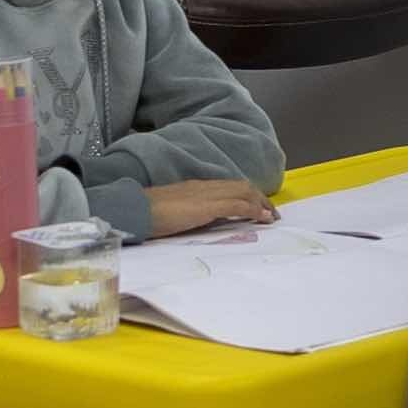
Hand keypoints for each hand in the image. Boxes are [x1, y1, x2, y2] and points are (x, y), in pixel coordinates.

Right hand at [141, 178, 273, 236]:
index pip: (228, 186)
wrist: (135, 210)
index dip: (246, 194)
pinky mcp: (206, 206)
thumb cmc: (148, 214)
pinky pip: (236, 204)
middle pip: (241, 186)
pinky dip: (253, 210)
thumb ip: (191, 213)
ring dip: (261, 203)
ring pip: (242, 191)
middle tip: (271, 213)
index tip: (257, 207)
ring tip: (271, 216)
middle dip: (259, 198)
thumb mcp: (175, 212)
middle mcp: (204, 186)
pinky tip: (262, 218)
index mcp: (196, 187)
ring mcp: (206, 194)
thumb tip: (204, 221)